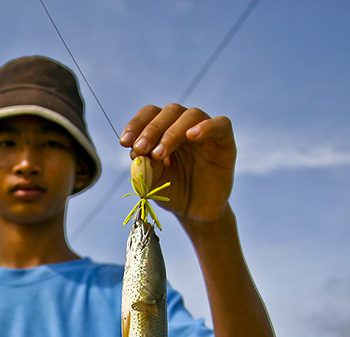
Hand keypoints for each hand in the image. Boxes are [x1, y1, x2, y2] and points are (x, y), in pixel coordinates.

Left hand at [120, 104, 235, 224]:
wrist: (195, 211)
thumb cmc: (172, 191)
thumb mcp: (152, 179)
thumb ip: (145, 164)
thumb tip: (138, 151)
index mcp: (164, 129)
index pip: (151, 114)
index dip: (137, 124)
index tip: (124, 142)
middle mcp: (184, 125)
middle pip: (169, 112)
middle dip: (151, 129)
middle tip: (140, 148)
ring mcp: (206, 132)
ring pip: (191, 115)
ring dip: (172, 132)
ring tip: (159, 153)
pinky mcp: (225, 142)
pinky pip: (221, 124)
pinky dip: (207, 126)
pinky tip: (192, 136)